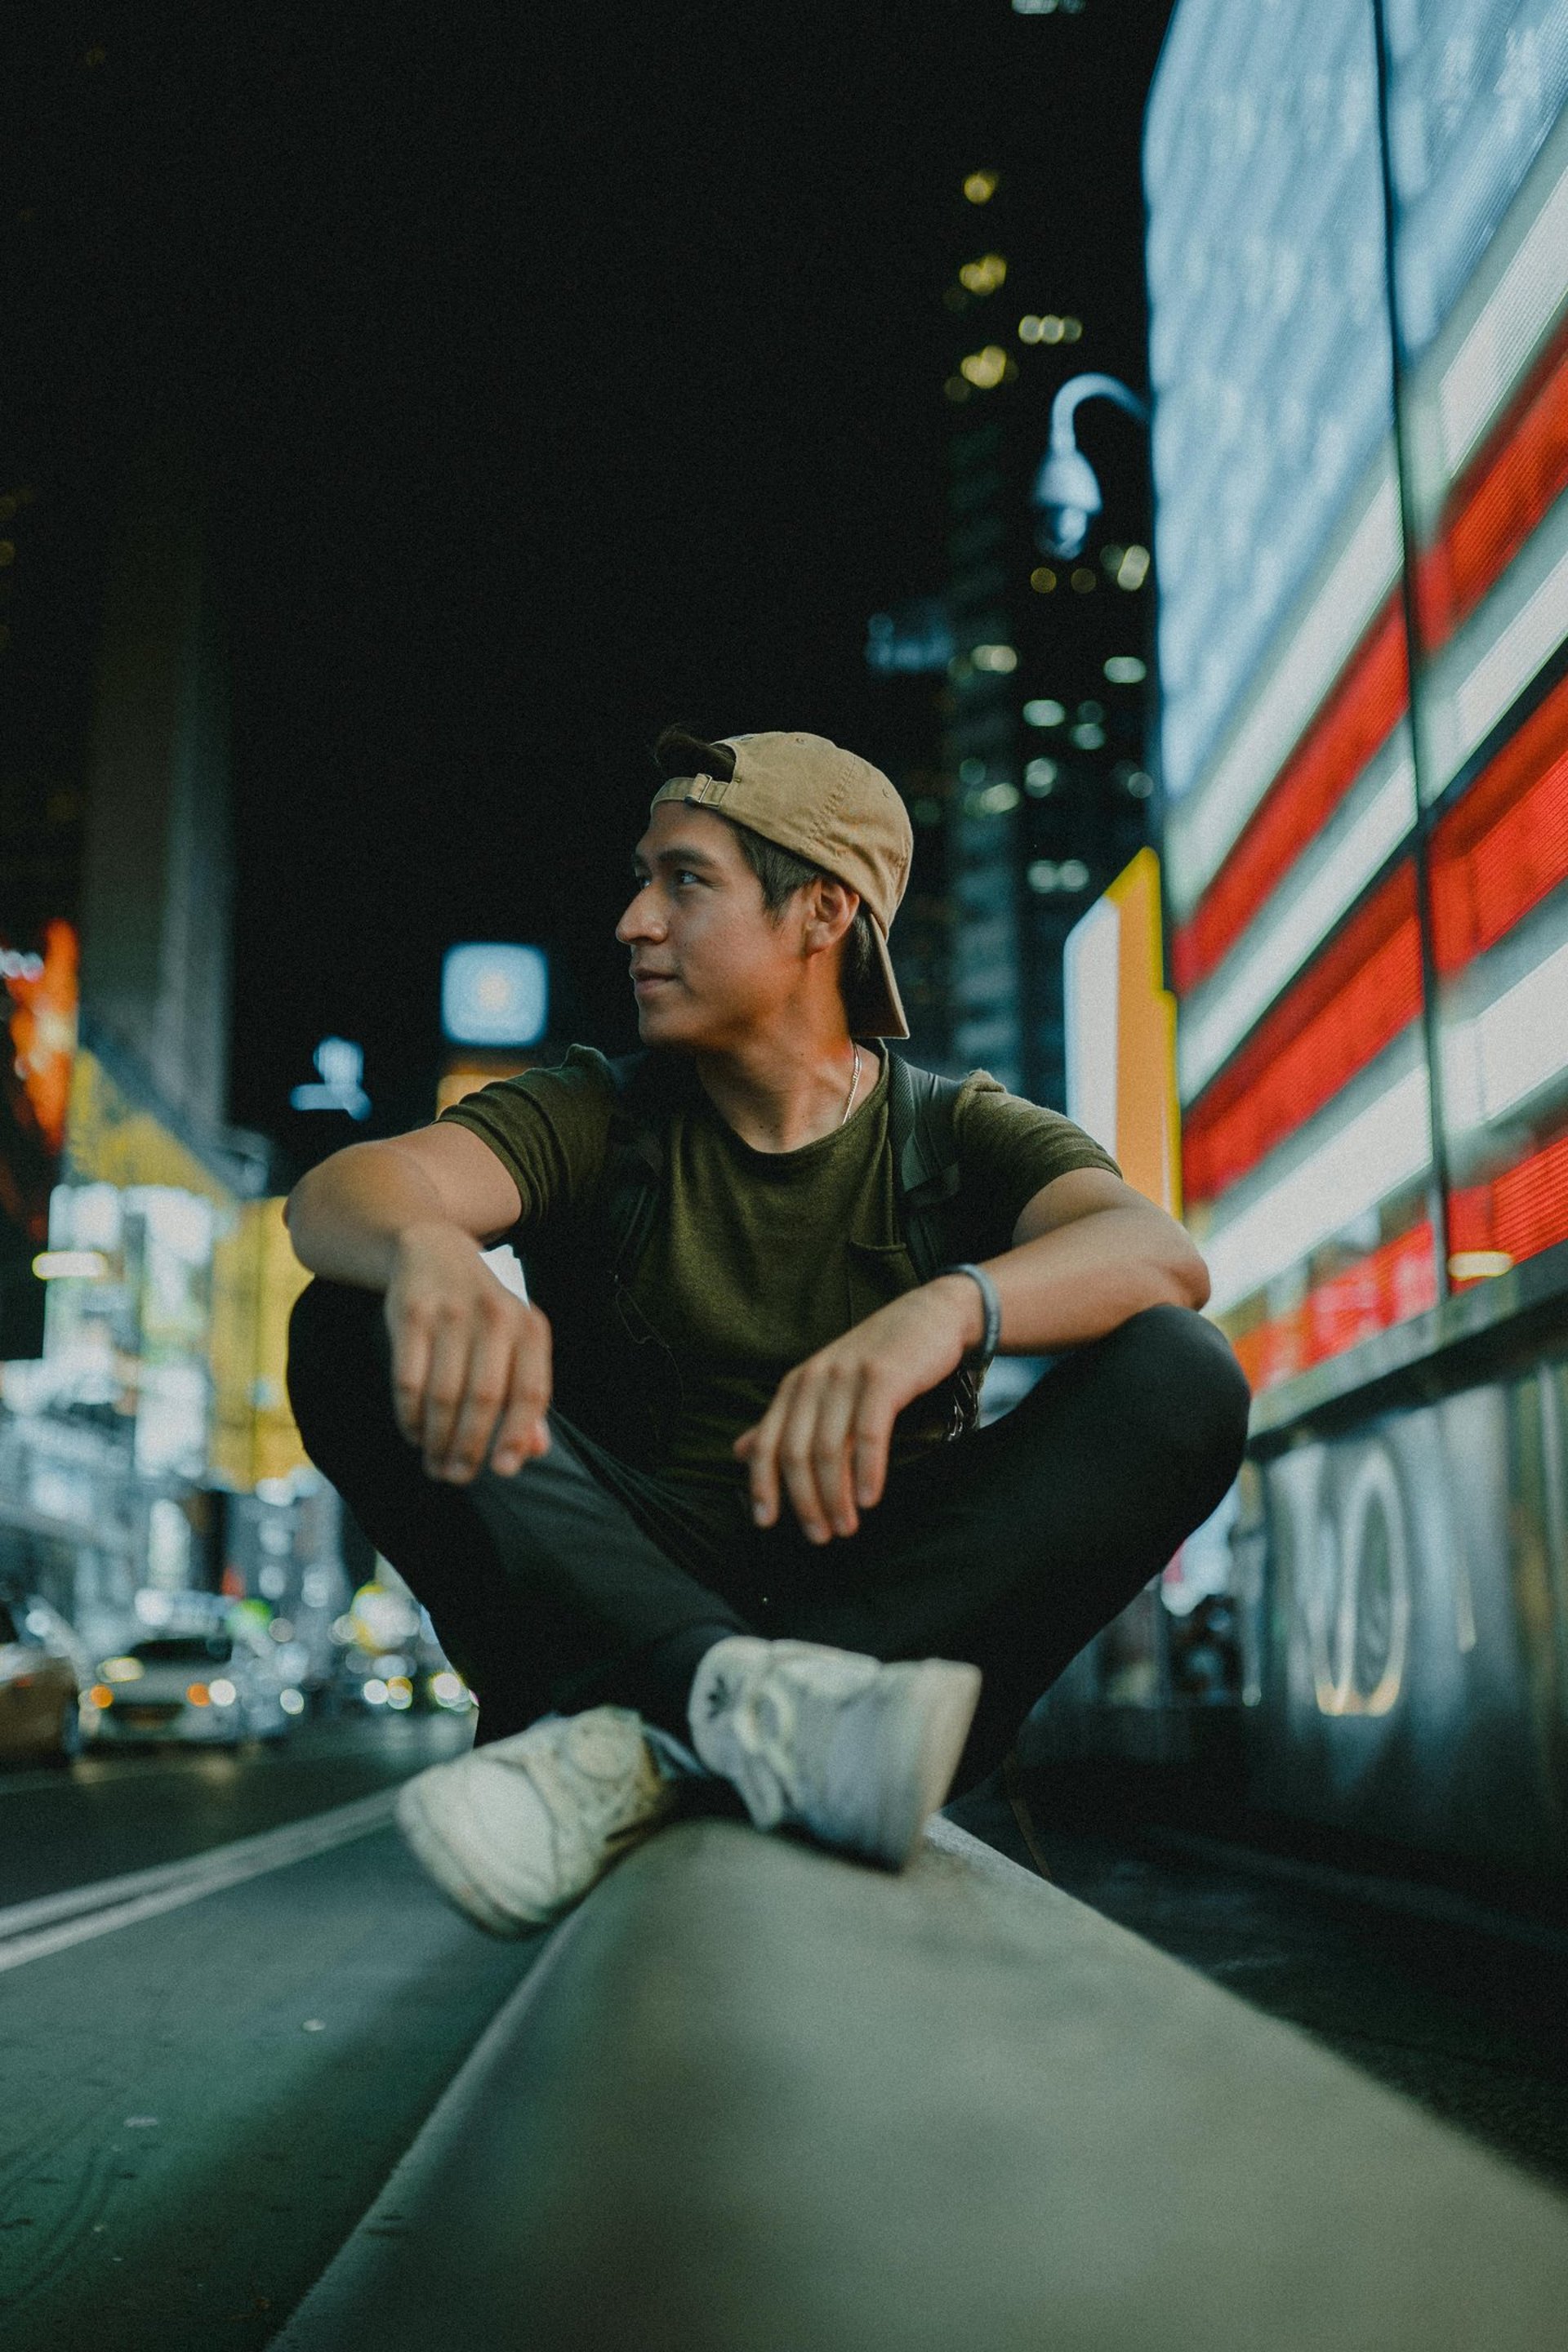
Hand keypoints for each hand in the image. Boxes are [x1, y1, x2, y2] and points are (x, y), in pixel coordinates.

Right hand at [384, 1223, 552, 1481]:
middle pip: (484, 1399)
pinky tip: (414, 1433)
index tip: (501, 1470)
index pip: (532, 1392)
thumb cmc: (482, 1314)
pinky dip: (410, 1416)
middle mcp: (496, 1317)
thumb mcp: (515, 1343)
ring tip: (434, 1463)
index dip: (516, 1435)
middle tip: (456, 1475)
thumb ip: (526, 1396)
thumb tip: (532, 1452)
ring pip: (444, 1395)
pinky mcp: (412, 1314)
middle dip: (469, 1447)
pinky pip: (408, 1380)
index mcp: (530, 1328)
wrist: (433, 1251)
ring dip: (437, 1439)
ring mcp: (452, 1314)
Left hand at [735, 1276, 981, 1543]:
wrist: (931, 1315)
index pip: (766, 1442)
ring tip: (846, 1527)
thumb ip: (785, 1420)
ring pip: (830, 1449)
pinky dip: (867, 1470)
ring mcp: (848, 1376)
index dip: (762, 1484)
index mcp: (796, 1385)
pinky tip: (870, 1498)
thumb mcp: (825, 1385)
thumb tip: (738, 1451)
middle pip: (796, 1453)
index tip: (765, 1522)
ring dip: (836, 1496)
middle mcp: (815, 1379)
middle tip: (820, 1536)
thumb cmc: (878, 1359)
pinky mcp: (883, 1377)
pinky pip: (868, 1432)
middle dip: (804, 1502)